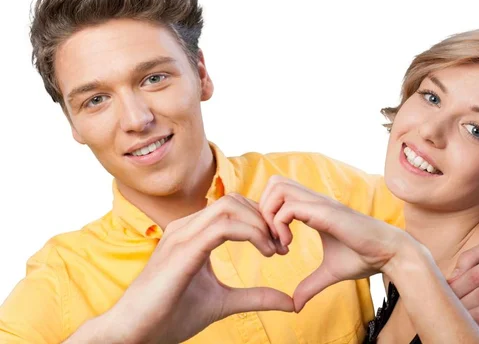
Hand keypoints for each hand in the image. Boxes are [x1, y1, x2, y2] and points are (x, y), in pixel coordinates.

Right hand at [97, 194, 292, 343]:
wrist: (134, 333)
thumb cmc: (170, 316)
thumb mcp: (224, 302)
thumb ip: (256, 297)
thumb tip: (290, 302)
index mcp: (192, 233)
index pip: (233, 207)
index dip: (261, 220)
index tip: (280, 246)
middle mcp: (186, 227)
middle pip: (235, 201)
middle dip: (265, 218)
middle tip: (282, 245)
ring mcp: (182, 235)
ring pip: (230, 207)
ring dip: (260, 223)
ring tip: (275, 249)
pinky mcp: (182, 250)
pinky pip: (222, 226)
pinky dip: (251, 233)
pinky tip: (265, 251)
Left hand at [259, 175, 414, 311]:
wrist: (389, 254)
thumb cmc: (364, 257)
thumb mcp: (329, 272)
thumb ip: (310, 284)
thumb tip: (295, 304)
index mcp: (314, 208)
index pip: (279, 194)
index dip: (269, 216)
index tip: (274, 244)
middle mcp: (314, 200)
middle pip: (274, 182)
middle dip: (262, 209)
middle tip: (270, 238)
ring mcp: (319, 203)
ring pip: (278, 187)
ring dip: (269, 215)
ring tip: (279, 241)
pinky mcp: (325, 212)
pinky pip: (289, 208)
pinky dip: (280, 225)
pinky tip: (288, 246)